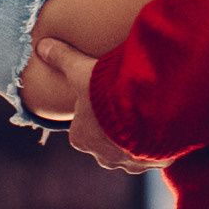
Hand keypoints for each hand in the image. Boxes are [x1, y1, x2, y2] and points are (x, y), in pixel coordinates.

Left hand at [34, 37, 169, 172]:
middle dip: (116, 128)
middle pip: (107, 141)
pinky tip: (167, 124)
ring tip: (150, 113)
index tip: (105, 96)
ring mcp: (131, 163)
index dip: (93, 111)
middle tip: (128, 103)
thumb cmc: (109, 95)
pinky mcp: (157, 162)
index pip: (83, 127)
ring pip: (132, 150)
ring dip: (139, 137)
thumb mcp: (82, 71)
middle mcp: (104, 157)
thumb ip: (63, 58)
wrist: (151, 112)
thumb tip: (41, 46)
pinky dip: (160, 142)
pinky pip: (157, 154)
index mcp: (82, 138)